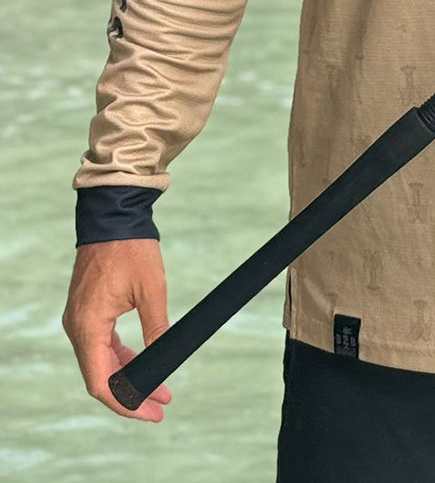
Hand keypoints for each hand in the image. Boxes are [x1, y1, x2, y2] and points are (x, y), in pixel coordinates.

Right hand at [63, 239, 172, 421]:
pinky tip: (144, 363)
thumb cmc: (132, 248)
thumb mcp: (152, 290)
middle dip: (132, 393)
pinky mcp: (86, 310)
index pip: (101, 382)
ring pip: (100, 361)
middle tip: (163, 404)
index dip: (127, 403)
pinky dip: (120, 357)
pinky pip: (100, 344)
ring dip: (128, 376)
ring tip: (161, 387)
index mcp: (88, 326)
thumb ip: (157, 329)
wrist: (113, 214)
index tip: (153, 411)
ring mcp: (79, 319)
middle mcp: (77, 327)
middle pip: (100, 376)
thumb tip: (166, 360)